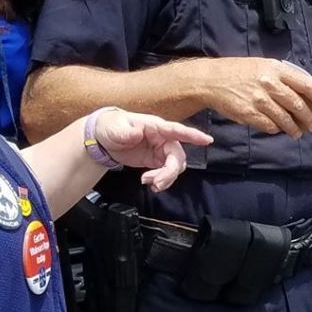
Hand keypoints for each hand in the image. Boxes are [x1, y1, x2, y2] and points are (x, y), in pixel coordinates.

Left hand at [90, 109, 212, 191]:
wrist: (103, 139)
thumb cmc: (110, 127)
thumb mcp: (115, 128)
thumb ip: (126, 132)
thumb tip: (137, 133)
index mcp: (156, 126)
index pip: (177, 130)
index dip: (192, 135)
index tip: (208, 140)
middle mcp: (163, 138)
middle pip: (177, 156)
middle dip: (169, 172)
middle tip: (155, 183)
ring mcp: (161, 150)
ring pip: (174, 167)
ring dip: (165, 178)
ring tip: (148, 183)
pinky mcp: (157, 160)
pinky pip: (167, 173)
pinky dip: (162, 181)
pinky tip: (150, 185)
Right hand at [197, 58, 311, 138]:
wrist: (211, 81)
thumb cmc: (239, 72)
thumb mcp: (262, 66)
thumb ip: (282, 78)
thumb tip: (302, 95)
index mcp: (275, 69)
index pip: (305, 84)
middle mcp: (269, 84)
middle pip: (297, 105)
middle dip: (309, 118)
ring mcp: (259, 100)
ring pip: (285, 119)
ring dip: (295, 128)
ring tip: (298, 132)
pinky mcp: (249, 114)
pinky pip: (270, 126)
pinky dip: (276, 129)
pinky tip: (277, 129)